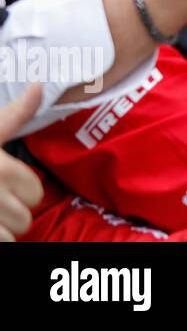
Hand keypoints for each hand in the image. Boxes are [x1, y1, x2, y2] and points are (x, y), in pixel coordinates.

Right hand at [0, 85, 42, 240]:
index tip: (6, 182)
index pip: (36, 192)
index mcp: (1, 170)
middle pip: (26, 217)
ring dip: (2, 227)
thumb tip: (38, 86)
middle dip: (14, 210)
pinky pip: (2, 244)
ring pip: (12, 234)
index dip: (25, 189)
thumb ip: (14, 115)